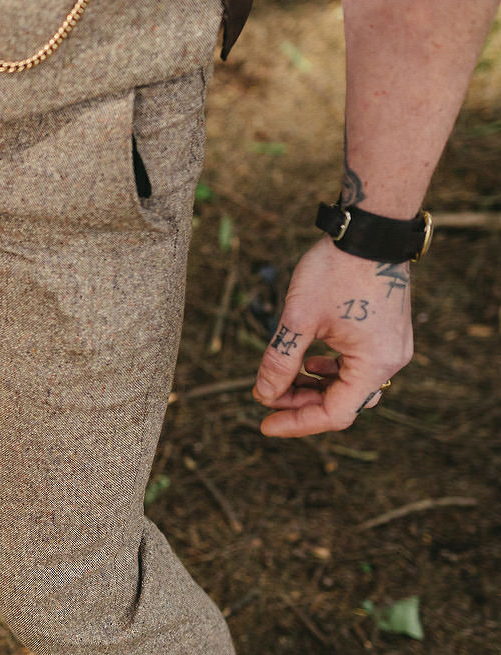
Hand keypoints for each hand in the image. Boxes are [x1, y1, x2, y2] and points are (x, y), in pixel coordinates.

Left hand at [252, 237, 413, 436]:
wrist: (369, 230)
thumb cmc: (334, 270)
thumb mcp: (298, 319)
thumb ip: (280, 361)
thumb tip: (263, 395)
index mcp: (375, 364)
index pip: (335, 414)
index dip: (297, 423)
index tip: (263, 424)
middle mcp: (391, 360)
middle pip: (343, 402)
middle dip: (301, 404)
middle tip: (265, 399)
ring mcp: (391, 346)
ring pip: (349, 384)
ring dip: (313, 387)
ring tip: (280, 381)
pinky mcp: (385, 332)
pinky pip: (357, 365)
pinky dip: (329, 369)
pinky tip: (306, 361)